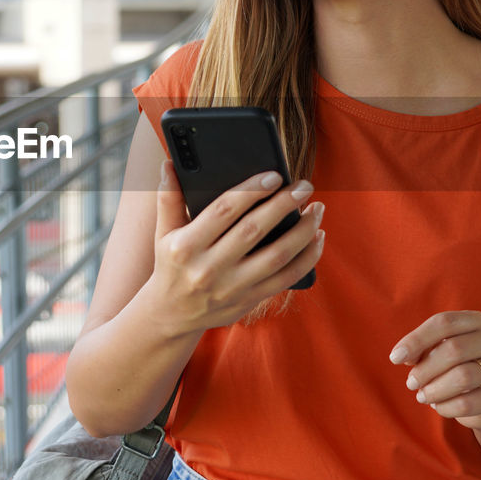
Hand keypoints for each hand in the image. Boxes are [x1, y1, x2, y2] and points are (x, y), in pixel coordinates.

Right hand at [147, 160, 323, 334]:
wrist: (172, 315)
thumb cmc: (171, 265)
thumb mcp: (163, 233)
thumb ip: (168, 198)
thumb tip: (169, 164)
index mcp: (186, 246)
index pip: (223, 211)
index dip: (251, 190)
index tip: (275, 175)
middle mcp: (208, 268)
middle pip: (254, 230)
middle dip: (283, 204)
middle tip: (304, 186)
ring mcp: (231, 288)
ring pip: (276, 255)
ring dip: (302, 230)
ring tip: (317, 209)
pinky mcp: (249, 300)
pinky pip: (286, 278)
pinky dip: (307, 257)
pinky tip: (317, 237)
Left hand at [389, 311, 480, 430]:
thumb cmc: (456, 367)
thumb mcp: (438, 352)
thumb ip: (422, 349)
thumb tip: (402, 356)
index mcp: (476, 321)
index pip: (444, 322)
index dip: (416, 340)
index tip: (395, 358)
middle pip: (454, 349)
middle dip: (425, 369)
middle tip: (410, 383)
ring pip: (463, 377)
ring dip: (434, 389)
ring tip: (422, 396)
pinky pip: (469, 403)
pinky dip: (446, 407)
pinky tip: (438, 407)